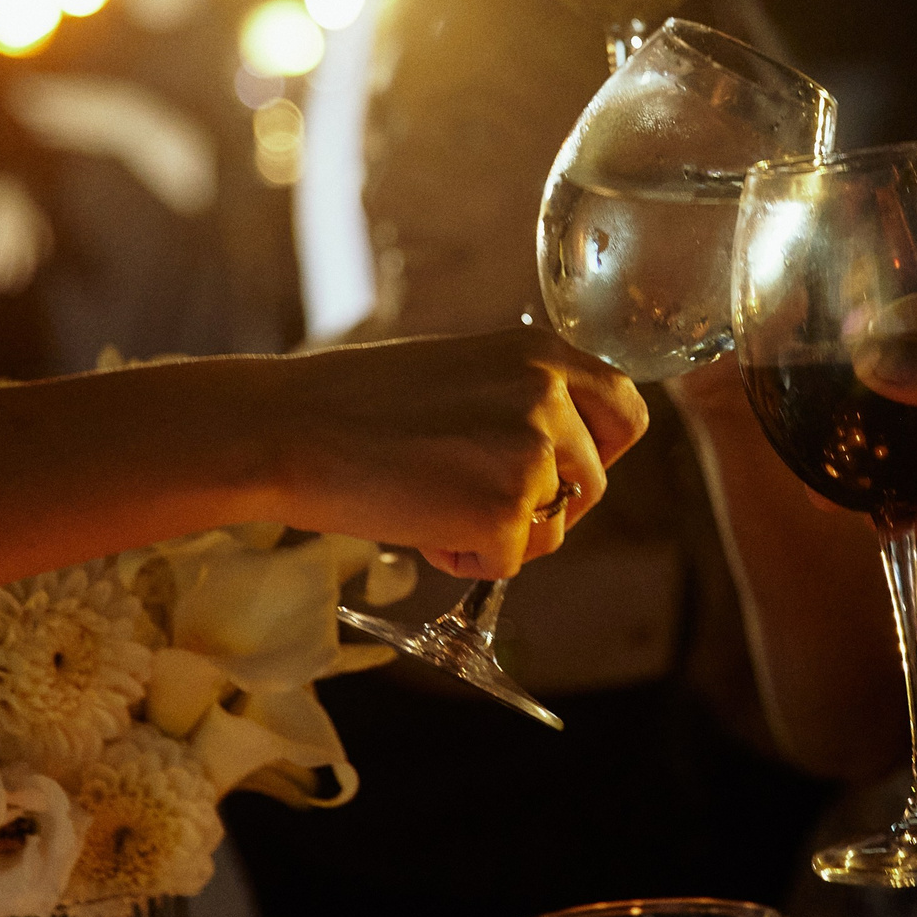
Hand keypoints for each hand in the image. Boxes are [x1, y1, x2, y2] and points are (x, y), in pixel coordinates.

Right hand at [253, 325, 648, 580]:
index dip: (598, 451)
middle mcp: (551, 395)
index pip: (626, 411)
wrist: (291, 428)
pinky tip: (419, 526)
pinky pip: (507, 563)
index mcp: (545, 353)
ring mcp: (532, 454)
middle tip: (481, 503)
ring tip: (433, 502)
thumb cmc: (361, 402)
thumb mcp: (466, 371)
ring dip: (501, 533)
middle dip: (546, 506)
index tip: (558, 467)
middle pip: (594, 482)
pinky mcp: (504, 512)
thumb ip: (522, 399)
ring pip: (553, 527)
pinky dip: (465, 561)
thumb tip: (559, 452)